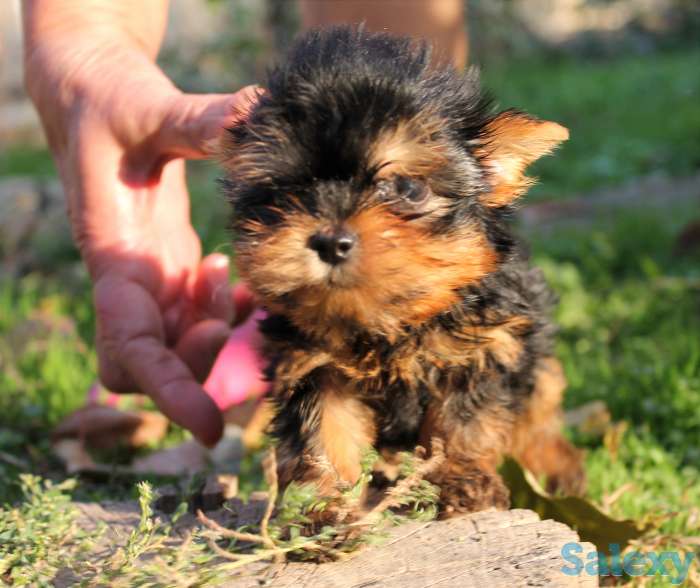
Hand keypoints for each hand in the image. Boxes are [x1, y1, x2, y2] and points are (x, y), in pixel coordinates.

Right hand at [25, 33, 258, 445]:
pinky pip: (198, 312)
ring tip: (234, 278)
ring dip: (217, 330)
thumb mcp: (146, 105)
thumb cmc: (106, 99)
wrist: (90, 90)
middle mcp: (131, 279)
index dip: (168, 391)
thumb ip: (197, 120)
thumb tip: (256, 115)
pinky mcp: (170, 261)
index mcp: (114, 257)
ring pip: (180, 342)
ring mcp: (152, 274)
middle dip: (198, 361)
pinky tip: (241, 278)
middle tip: (232, 315)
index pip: (131, 347)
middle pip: (155, 363)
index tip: (211, 429)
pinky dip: (227, 309)